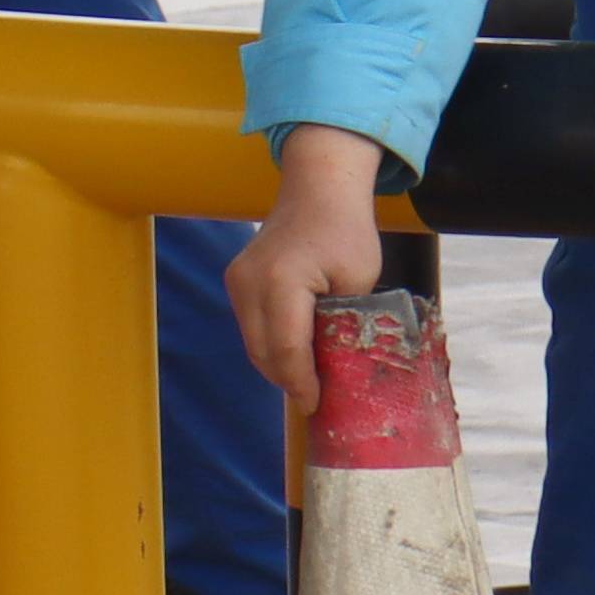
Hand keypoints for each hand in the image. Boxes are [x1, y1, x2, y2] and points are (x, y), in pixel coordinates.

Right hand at [223, 125, 397, 413]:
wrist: (318, 188)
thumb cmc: (345, 230)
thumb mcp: (358, 282)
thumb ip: (343, 325)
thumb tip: (338, 370)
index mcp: (281, 282)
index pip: (287, 350)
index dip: (302, 384)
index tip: (317, 406)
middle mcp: (249, 282)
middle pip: (263, 352)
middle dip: (290, 381)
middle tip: (317, 399)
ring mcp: (238, 280)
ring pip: (253, 343)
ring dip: (279, 365)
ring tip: (310, 380)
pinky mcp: (236, 280)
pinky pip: (252, 326)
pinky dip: (271, 344)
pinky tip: (297, 352)